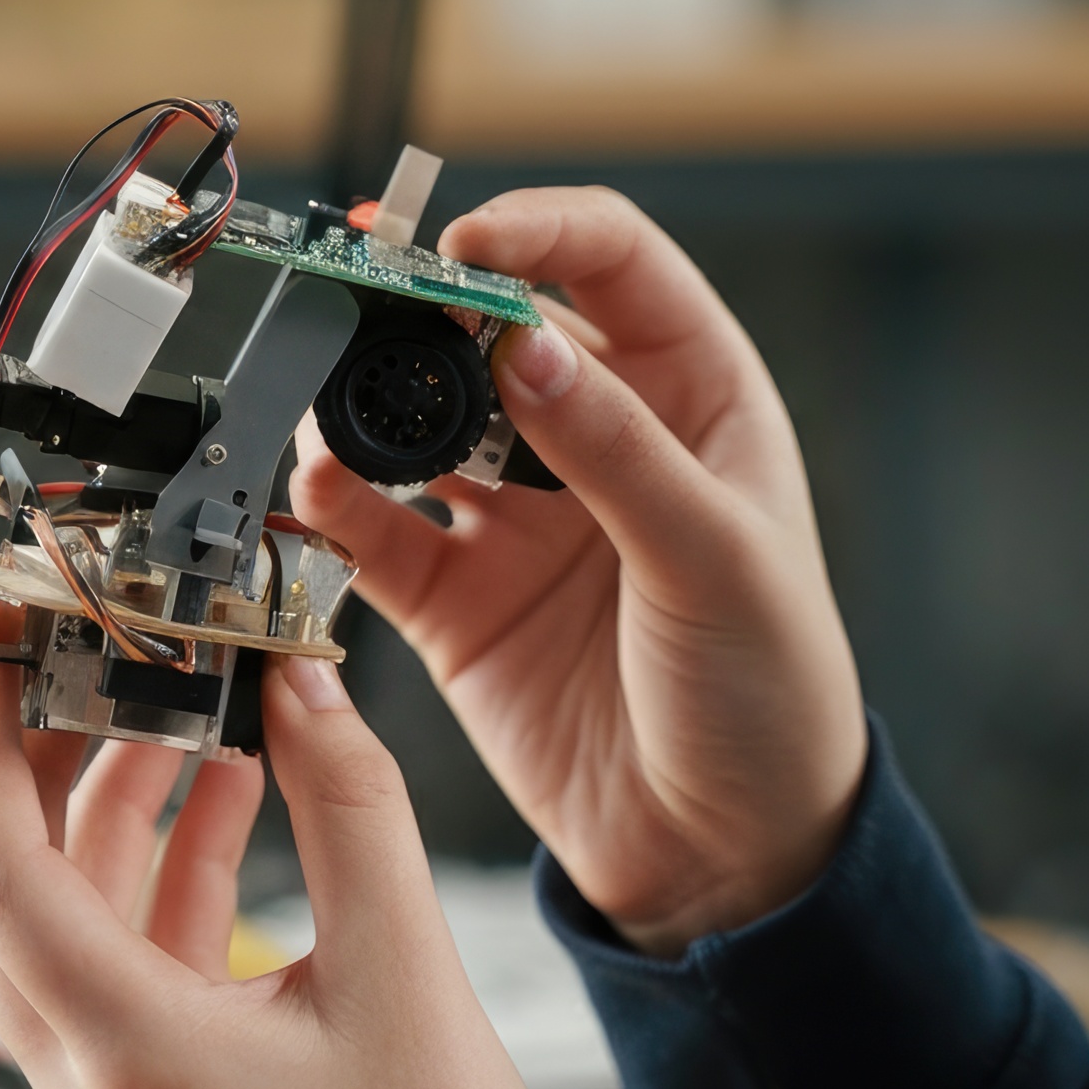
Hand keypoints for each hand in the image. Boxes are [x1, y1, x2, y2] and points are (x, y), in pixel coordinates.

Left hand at [0, 617, 535, 1088]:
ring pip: (63, 934)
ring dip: (111, 821)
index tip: (1, 650)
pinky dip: (155, 886)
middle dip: (46, 769)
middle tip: (98, 668)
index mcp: (127, 1052)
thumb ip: (348, 801)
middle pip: (8, 897)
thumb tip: (300, 682)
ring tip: (193, 720)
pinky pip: (117, 978)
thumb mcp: (402, 957)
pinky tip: (227, 808)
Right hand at [292, 187, 866, 952]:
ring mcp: (521, 518)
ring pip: (418, 422)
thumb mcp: (715, 559)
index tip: (464, 243)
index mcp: (694, 399)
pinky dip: (336, 505)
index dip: (537, 231)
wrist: (728, 857)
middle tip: (351, 298)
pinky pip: (377, 531)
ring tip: (319, 392)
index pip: (611, 263)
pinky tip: (315, 487)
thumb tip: (525, 346)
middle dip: (419, 307)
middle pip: (489, 330)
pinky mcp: (458, 601)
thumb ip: (618, 453)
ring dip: (364, 401)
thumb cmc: (773, 694)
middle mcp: (598, 442)